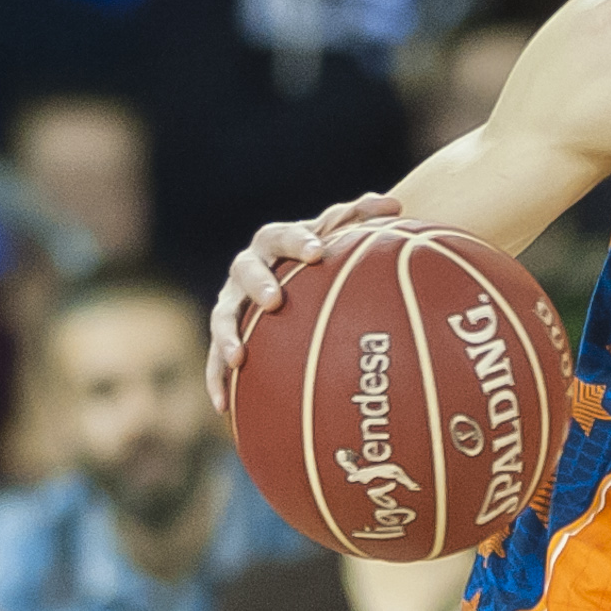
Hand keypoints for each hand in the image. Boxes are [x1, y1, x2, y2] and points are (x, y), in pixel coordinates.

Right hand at [208, 191, 405, 414]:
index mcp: (273, 242)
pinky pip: (215, 361)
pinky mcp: (225, 336)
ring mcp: (232, 303)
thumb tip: (395, 204)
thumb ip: (362, 216)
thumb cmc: (321, 255)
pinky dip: (216, 380)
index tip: (319, 252)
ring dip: (227, 335)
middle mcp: (247, 269)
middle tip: (275, 301)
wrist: (292, 278)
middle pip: (245, 270)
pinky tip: (224, 406)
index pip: (282, 236)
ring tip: (239, 358)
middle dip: (259, 284)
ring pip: (222, 316)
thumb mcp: (340, 233)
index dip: (298, 242)